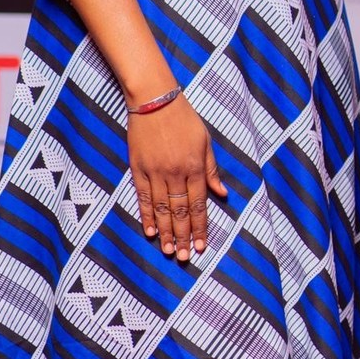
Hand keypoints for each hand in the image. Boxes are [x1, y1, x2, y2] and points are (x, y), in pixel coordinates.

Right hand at [128, 96, 226, 260]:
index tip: (202, 246)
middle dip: (184, 236)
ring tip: (170, 251)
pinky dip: (146, 215)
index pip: (199, 205)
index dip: (201, 227)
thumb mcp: (206, 142)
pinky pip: (142, 197)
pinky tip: (150, 232)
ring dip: (166, 232)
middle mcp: (175, 173)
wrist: (154, 101)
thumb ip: (211, 171)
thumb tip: (222, 194)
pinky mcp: (137, 169)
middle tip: (186, 257)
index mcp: (194, 167)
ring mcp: (154, 172)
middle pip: (180, 212)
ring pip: (160, 209)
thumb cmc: (185, 120)